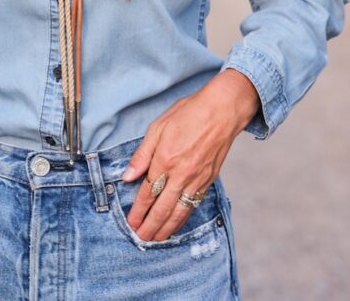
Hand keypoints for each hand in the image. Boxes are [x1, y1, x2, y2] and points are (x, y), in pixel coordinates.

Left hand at [120, 69, 259, 241]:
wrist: (222, 111)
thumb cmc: (189, 113)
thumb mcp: (158, 126)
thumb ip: (142, 154)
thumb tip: (127, 176)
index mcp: (165, 159)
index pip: (148, 193)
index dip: (138, 210)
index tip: (131, 222)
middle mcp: (181, 174)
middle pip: (162, 208)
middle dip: (150, 226)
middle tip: (140, 238)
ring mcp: (197, 179)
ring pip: (179, 212)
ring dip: (166, 228)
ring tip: (156, 239)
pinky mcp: (209, 180)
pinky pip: (193, 205)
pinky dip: (183, 218)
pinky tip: (177, 223)